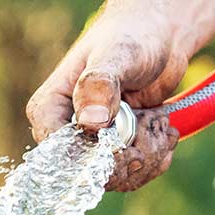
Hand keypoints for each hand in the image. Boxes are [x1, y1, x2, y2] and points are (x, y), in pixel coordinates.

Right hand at [25, 2, 186, 190]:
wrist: (159, 38)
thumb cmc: (133, 36)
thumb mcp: (118, 54)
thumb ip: (100, 84)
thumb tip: (89, 122)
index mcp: (50, 107)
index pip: (56, 153)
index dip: (93, 157)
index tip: (126, 144)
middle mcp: (66, 131)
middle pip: (90, 172)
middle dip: (129, 155)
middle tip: (153, 123)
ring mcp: (93, 144)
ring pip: (117, 178)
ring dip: (149, 155)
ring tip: (160, 121)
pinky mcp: (117, 152)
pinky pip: (134, 175)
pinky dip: (157, 156)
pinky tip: (164, 128)